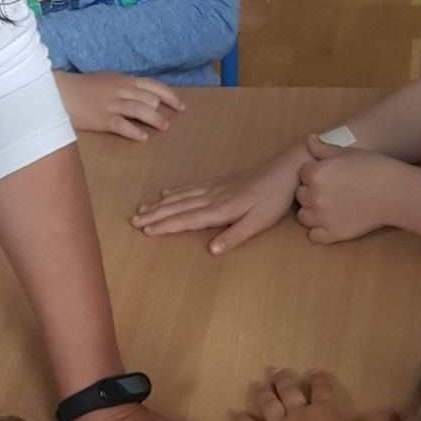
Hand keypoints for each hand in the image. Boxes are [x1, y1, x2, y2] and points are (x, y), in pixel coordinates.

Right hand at [58, 71, 184, 142]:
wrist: (60, 93)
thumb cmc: (84, 88)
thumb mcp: (107, 80)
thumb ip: (125, 86)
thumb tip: (144, 95)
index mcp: (123, 80)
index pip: (153, 86)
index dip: (170, 96)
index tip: (181, 105)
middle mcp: (120, 90)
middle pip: (150, 98)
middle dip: (164, 109)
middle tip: (170, 121)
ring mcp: (111, 104)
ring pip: (140, 110)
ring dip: (155, 120)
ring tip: (164, 127)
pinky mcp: (102, 119)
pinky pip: (123, 126)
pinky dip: (135, 132)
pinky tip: (143, 138)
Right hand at [130, 143, 308, 252]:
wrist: (287, 170)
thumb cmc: (275, 199)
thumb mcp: (259, 222)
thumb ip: (235, 235)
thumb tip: (211, 250)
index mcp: (220, 209)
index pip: (186, 219)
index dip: (165, 225)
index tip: (145, 230)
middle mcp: (213, 197)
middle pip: (178, 207)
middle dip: (155, 214)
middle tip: (133, 220)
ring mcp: (216, 188)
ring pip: (182, 196)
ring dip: (161, 203)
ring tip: (143, 208)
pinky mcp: (221, 182)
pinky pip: (192, 187)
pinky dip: (176, 191)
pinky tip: (167, 192)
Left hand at [293, 135, 402, 243]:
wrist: (395, 193)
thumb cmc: (374, 167)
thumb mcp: (347, 153)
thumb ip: (323, 148)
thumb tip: (309, 139)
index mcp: (316, 173)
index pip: (303, 174)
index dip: (315, 174)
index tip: (331, 175)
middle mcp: (314, 196)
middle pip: (301, 195)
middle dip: (312, 192)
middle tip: (333, 191)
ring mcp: (322, 217)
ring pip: (304, 216)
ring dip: (313, 212)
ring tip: (332, 206)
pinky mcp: (332, 234)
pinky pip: (313, 235)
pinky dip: (320, 231)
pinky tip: (333, 221)